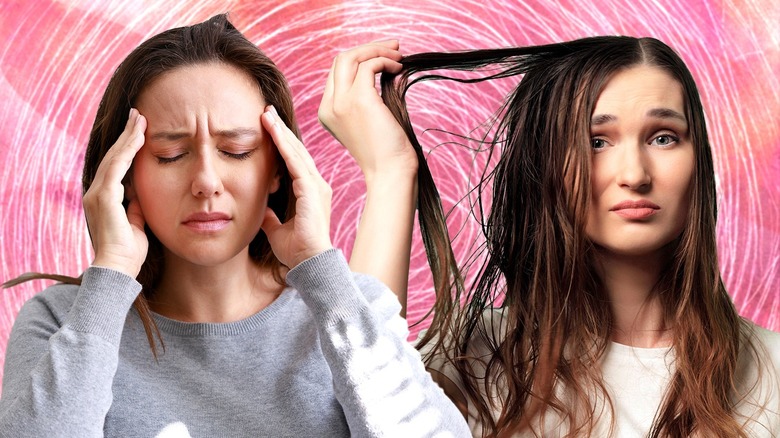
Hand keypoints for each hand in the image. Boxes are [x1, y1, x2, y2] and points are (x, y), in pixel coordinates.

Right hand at [84, 108, 147, 276]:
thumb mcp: (136, 222)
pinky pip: (116, 168)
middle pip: (113, 156)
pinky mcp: (104, 197)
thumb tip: (141, 194)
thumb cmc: (128, 251)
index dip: (127, 147)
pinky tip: (138, 137)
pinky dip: (127, 151)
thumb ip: (136, 206)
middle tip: (138, 115)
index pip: (116, 166)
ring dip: (128, 137)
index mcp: (104, 198)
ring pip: (115, 158)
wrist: (118, 268)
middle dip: (126, 135)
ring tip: (139, 119)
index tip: (139, 130)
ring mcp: (97, 194)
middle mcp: (96, 192)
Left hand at [260, 106, 332, 268]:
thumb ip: (270, 217)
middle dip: (280, 130)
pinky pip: (295, 162)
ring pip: (295, 151)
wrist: (310, 263)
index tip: (267, 127)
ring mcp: (316, 186)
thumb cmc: (297, 250)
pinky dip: (284, 146)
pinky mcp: (311, 190)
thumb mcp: (276, 229)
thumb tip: (261, 210)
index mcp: (309, 192)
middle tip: (266, 110)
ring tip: (266, 114)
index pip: (293, 160)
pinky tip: (273, 132)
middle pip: (295, 150)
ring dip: (280, 132)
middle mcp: (315, 185)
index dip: (280, 143)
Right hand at [318, 40, 417, 181]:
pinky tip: (399, 68)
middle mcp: (329, 106)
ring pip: (352, 57)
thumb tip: (383, 65)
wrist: (390, 173)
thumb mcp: (370, 119)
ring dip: (378, 50)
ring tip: (399, 56)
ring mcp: (341, 103)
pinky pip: (369, 65)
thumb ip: (368, 96)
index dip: (361, 59)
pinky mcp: (359, 100)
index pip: (338, 72)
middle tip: (394, 48)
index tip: (385, 56)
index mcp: (328, 112)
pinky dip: (385, 60)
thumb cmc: (387, 151)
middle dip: (369, 48)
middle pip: (341, 59)